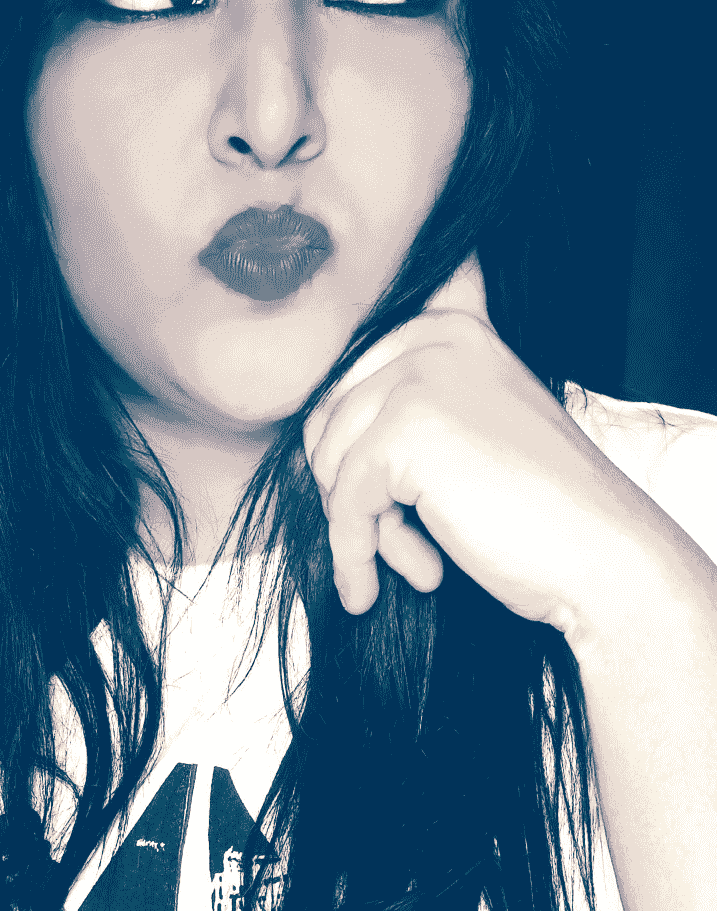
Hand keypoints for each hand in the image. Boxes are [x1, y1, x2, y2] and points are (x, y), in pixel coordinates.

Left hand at [302, 256, 654, 642]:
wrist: (601, 555)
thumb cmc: (538, 509)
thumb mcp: (468, 433)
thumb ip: (403, 416)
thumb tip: (308, 447)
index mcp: (448, 328)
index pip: (346, 391)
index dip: (354, 464)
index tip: (391, 514)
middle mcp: (432, 338)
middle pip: (327, 424)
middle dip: (354, 496)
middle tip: (402, 545)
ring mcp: (418, 378)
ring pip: (330, 464)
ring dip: (364, 528)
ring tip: (421, 559)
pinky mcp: (405, 430)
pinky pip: (343, 502)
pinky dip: (357, 553)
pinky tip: (403, 581)